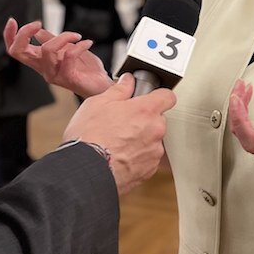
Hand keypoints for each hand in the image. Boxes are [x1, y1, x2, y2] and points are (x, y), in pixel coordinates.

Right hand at [3, 18, 112, 98]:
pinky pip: (69, 56)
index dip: (9, 36)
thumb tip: (38, 31)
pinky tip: (88, 43)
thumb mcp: (67, 50)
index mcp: (40, 61)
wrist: (102, 85)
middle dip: (24, 33)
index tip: (12, 20)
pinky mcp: (68, 79)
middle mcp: (43, 69)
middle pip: (19, 52)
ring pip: (47, 50)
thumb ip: (52, 41)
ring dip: (64, 36)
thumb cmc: (85, 69)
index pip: (15, 51)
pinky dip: (80, 46)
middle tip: (38, 22)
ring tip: (77, 36)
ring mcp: (54, 75)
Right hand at [63, 73, 175, 194]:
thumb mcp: (98, 103)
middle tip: (123, 123)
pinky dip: (137, 157)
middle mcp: (155, 130)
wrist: (86, 171)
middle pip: (158, 120)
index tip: (150, 98)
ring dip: (141, 140)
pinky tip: (119, 156)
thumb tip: (128, 82)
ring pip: (153, 140)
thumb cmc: (89, 138)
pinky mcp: (149, 170)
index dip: (158, 96)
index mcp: (146, 110)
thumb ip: (119, 90)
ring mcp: (154, 152)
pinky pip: (147, 158)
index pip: (167, 96)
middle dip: (144, 120)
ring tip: (117, 142)